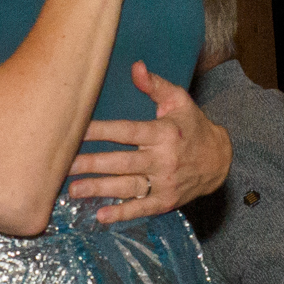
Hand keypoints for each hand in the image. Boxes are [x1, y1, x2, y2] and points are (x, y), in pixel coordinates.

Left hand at [68, 61, 231, 222]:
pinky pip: (142, 208)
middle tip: (64, 166)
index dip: (101, 131)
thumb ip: (155, 85)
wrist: (219, 161)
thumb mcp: (179, 101)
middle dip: (92, 164)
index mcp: (163, 133)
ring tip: (74, 190)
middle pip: (122, 162)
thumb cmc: (192, 126)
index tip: (76, 130)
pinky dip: (122, 214)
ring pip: (128, 187)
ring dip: (100, 190)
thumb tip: (136, 66)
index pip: (127, 131)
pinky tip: (100, 216)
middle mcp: (163, 159)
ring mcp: (165, 183)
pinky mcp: (166, 201)